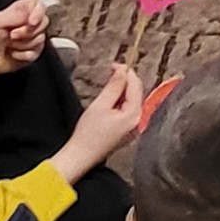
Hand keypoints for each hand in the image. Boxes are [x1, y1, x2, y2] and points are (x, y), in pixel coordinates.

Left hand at [0, 0, 48, 76]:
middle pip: (44, 23)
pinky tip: (13, 53)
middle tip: (11, 35)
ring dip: (20, 44)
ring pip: (39, 40)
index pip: (40, 4)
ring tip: (9, 44)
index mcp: (23, 9)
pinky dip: (21, 55)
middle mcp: (32, 22)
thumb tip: (34, 13)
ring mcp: (35, 37)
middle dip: (26, 32)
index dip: (39, 13)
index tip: (32, 22)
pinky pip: (34, 53)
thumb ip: (17, 14)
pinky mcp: (35, 52)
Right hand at [62, 62, 145, 176]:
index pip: (135, 86)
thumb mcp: (101, 105)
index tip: (115, 65)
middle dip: (125, 80)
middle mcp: (138, 121)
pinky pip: (128, 109)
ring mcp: (133, 127)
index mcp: (134, 115)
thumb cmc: (88, 135)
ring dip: (122, 89)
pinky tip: (111, 97)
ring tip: (110, 82)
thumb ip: (114, 86)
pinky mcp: (127, 130)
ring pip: (132, 100)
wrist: (81, 155)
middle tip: (112, 70)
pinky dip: (121, 100)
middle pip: (136, 93)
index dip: (126, 72)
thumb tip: (122, 71)